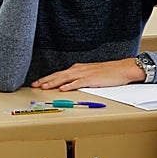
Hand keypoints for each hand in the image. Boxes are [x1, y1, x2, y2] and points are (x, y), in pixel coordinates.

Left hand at [31, 57, 145, 90]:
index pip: (58, 74)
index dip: (47, 78)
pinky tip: (63, 89)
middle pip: (58, 75)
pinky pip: (79, 82)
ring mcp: (85, 74)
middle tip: (34, 85)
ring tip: (44, 87)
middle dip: (46, 80)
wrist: (122, 68)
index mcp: (77, 69)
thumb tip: (67, 85)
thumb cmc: (108, 72)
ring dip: (54, 82)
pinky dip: (70, 85)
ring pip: (66, 78)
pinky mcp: (92, 79)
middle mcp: (79, 69)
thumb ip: (78, 78)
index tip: (37, 83)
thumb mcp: (89, 74)